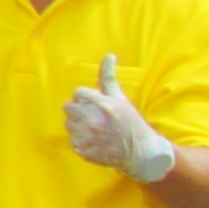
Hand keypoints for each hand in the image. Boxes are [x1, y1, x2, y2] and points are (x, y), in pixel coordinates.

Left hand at [64, 54, 176, 183]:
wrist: (139, 151)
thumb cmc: (130, 121)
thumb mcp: (120, 97)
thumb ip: (108, 77)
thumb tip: (109, 55)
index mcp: (102, 105)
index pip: (78, 93)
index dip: (87, 98)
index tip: (97, 104)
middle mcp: (92, 120)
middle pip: (69, 107)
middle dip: (79, 109)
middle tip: (95, 116)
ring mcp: (86, 136)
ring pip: (68, 123)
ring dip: (78, 124)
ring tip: (96, 129)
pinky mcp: (82, 150)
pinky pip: (72, 140)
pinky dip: (81, 140)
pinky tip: (95, 140)